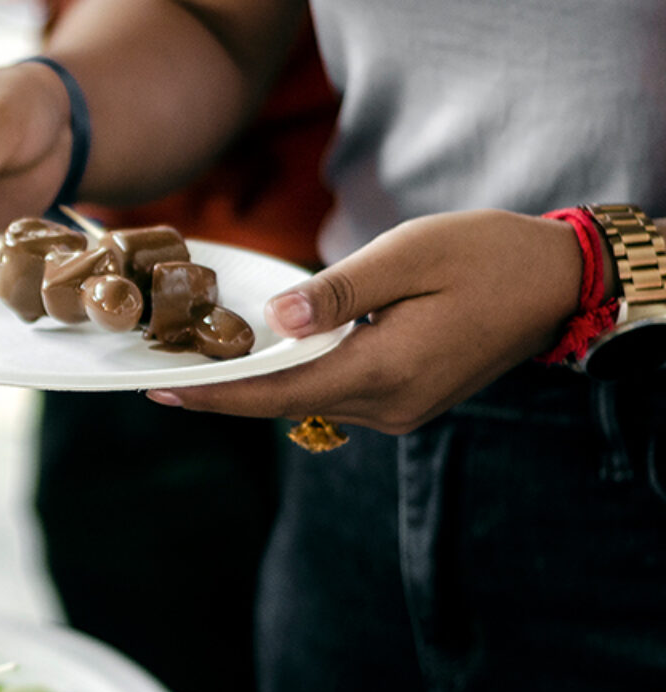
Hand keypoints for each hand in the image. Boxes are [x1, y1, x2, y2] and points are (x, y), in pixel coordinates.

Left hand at [147, 210, 583, 433]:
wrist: (558, 281)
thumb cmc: (485, 254)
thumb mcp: (407, 255)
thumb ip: (337, 294)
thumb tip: (274, 324)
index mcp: (385, 372)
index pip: (277, 394)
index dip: (215, 394)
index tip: (160, 391)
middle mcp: (389, 406)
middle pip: (285, 403)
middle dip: (224, 388)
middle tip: (162, 368)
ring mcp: (400, 410)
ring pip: (309, 400)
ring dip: (259, 383)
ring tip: (199, 360)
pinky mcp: (407, 401)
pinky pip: (335, 392)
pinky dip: (297, 376)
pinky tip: (266, 354)